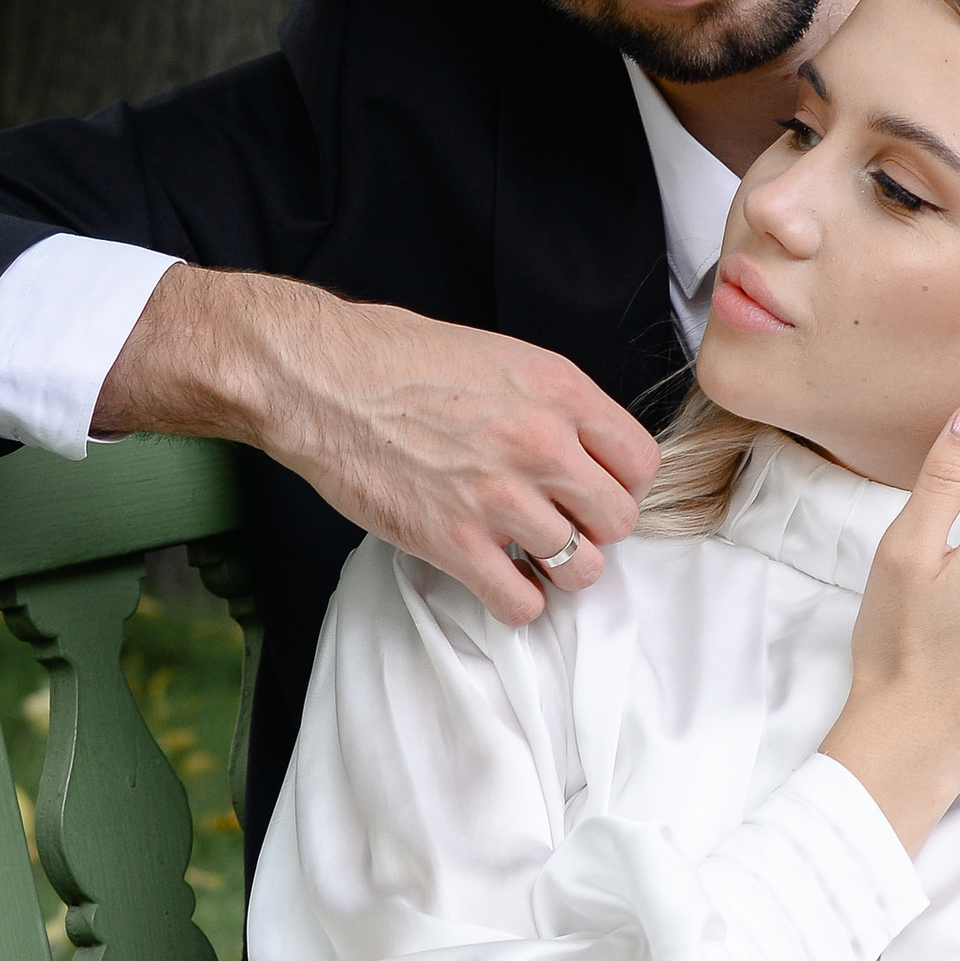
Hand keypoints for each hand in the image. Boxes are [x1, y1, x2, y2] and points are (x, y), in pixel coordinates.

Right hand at [95, 266, 659, 626]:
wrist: (318, 379)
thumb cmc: (397, 359)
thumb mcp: (499, 357)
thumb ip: (552, 403)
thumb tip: (584, 448)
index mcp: (559, 391)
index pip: (641, 462)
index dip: (622, 484)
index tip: (596, 492)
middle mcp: (541, 444)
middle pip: (619, 521)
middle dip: (595, 529)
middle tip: (560, 524)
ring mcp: (499, 498)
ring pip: (582, 569)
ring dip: (559, 570)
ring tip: (528, 555)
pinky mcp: (452, 542)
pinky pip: (522, 603)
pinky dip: (517, 602)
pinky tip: (497, 579)